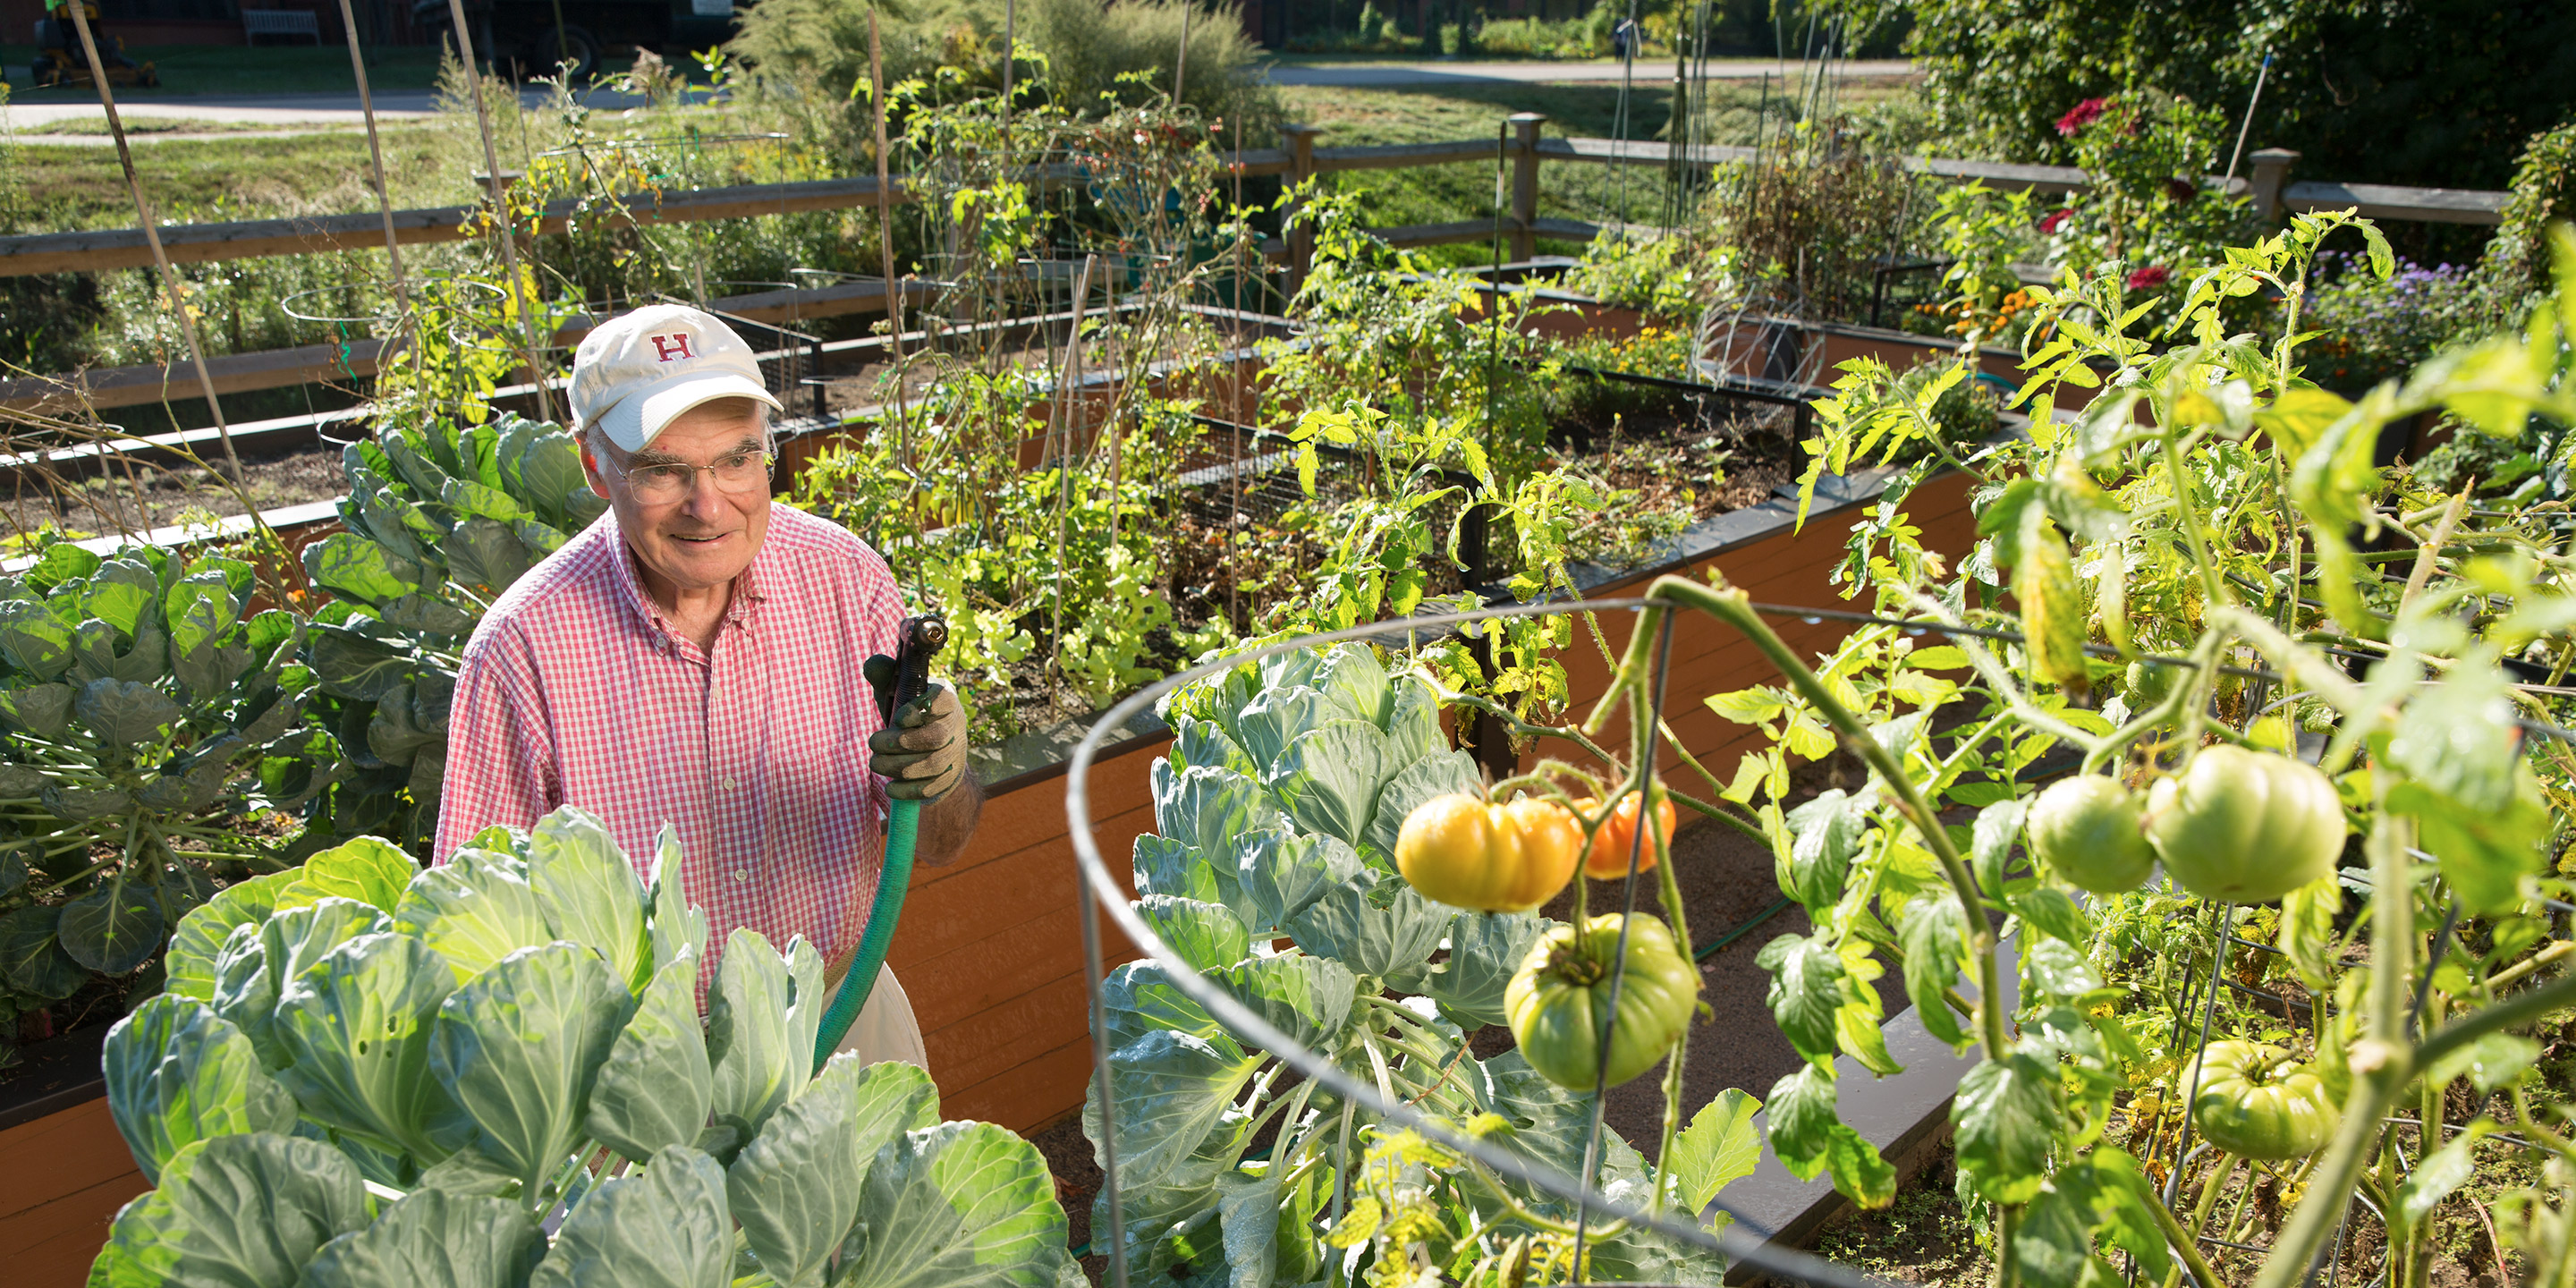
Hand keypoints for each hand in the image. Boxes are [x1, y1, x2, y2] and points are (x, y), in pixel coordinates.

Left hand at [863, 661, 965, 801]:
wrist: (927, 749)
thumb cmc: (907, 716)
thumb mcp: (895, 694)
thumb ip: (885, 677)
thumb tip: (872, 665)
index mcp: (945, 698)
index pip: (942, 700)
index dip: (920, 709)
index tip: (898, 717)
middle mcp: (956, 725)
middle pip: (937, 737)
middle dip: (901, 743)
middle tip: (874, 743)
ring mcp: (956, 753)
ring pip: (933, 764)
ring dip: (899, 767)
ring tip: (876, 763)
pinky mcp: (950, 777)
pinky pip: (933, 787)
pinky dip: (908, 790)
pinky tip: (890, 787)